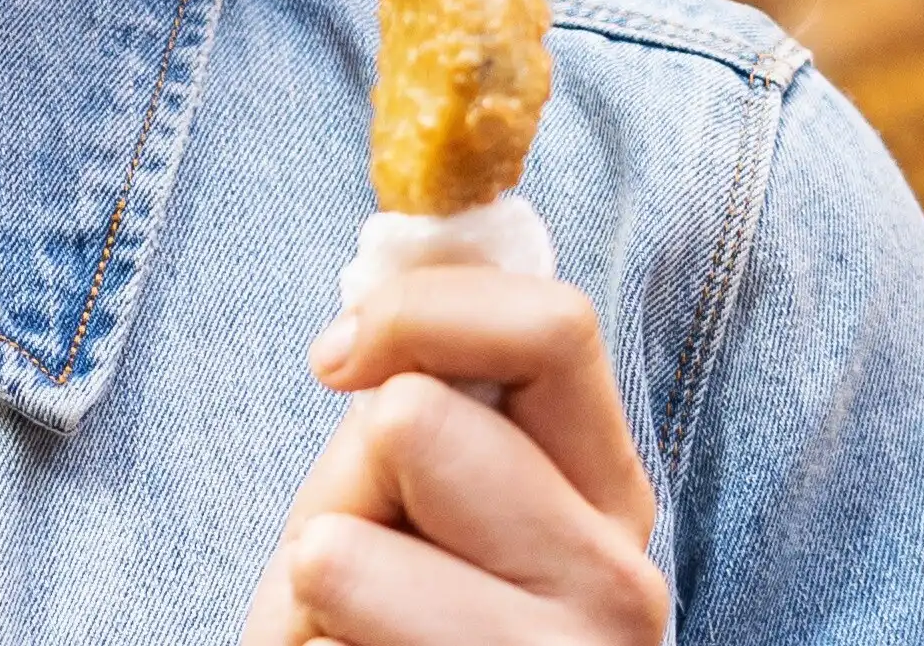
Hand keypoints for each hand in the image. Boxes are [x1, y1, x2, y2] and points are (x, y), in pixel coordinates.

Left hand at [240, 266, 670, 645]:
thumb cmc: (390, 639)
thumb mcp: (414, 516)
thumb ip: (425, 417)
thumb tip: (379, 318)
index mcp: (609, 503)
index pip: (552, 328)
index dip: (419, 310)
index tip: (334, 358)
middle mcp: (618, 591)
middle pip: (413, 423)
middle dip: (339, 489)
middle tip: (356, 578)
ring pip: (337, 552)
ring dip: (305, 599)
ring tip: (349, 644)